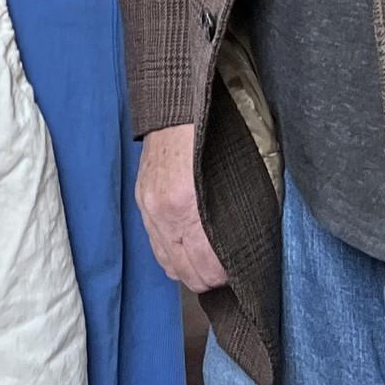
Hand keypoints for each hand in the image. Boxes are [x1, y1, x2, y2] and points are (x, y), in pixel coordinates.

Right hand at [135, 122, 228, 291]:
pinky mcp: (141, 200)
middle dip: (207, 277)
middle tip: (224, 271)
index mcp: (187, 206)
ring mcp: (148, 207)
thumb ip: (235, 218)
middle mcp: (163, 213)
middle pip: (184, 272)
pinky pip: (155, 244)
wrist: (177, 107)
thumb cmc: (214, 138)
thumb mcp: (234, 177)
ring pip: (167, 263)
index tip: (237, 273)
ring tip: (206, 262)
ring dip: (188, 268)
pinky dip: (171, 253)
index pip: (205, 266)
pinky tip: (186, 248)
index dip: (224, 276)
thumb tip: (243, 251)